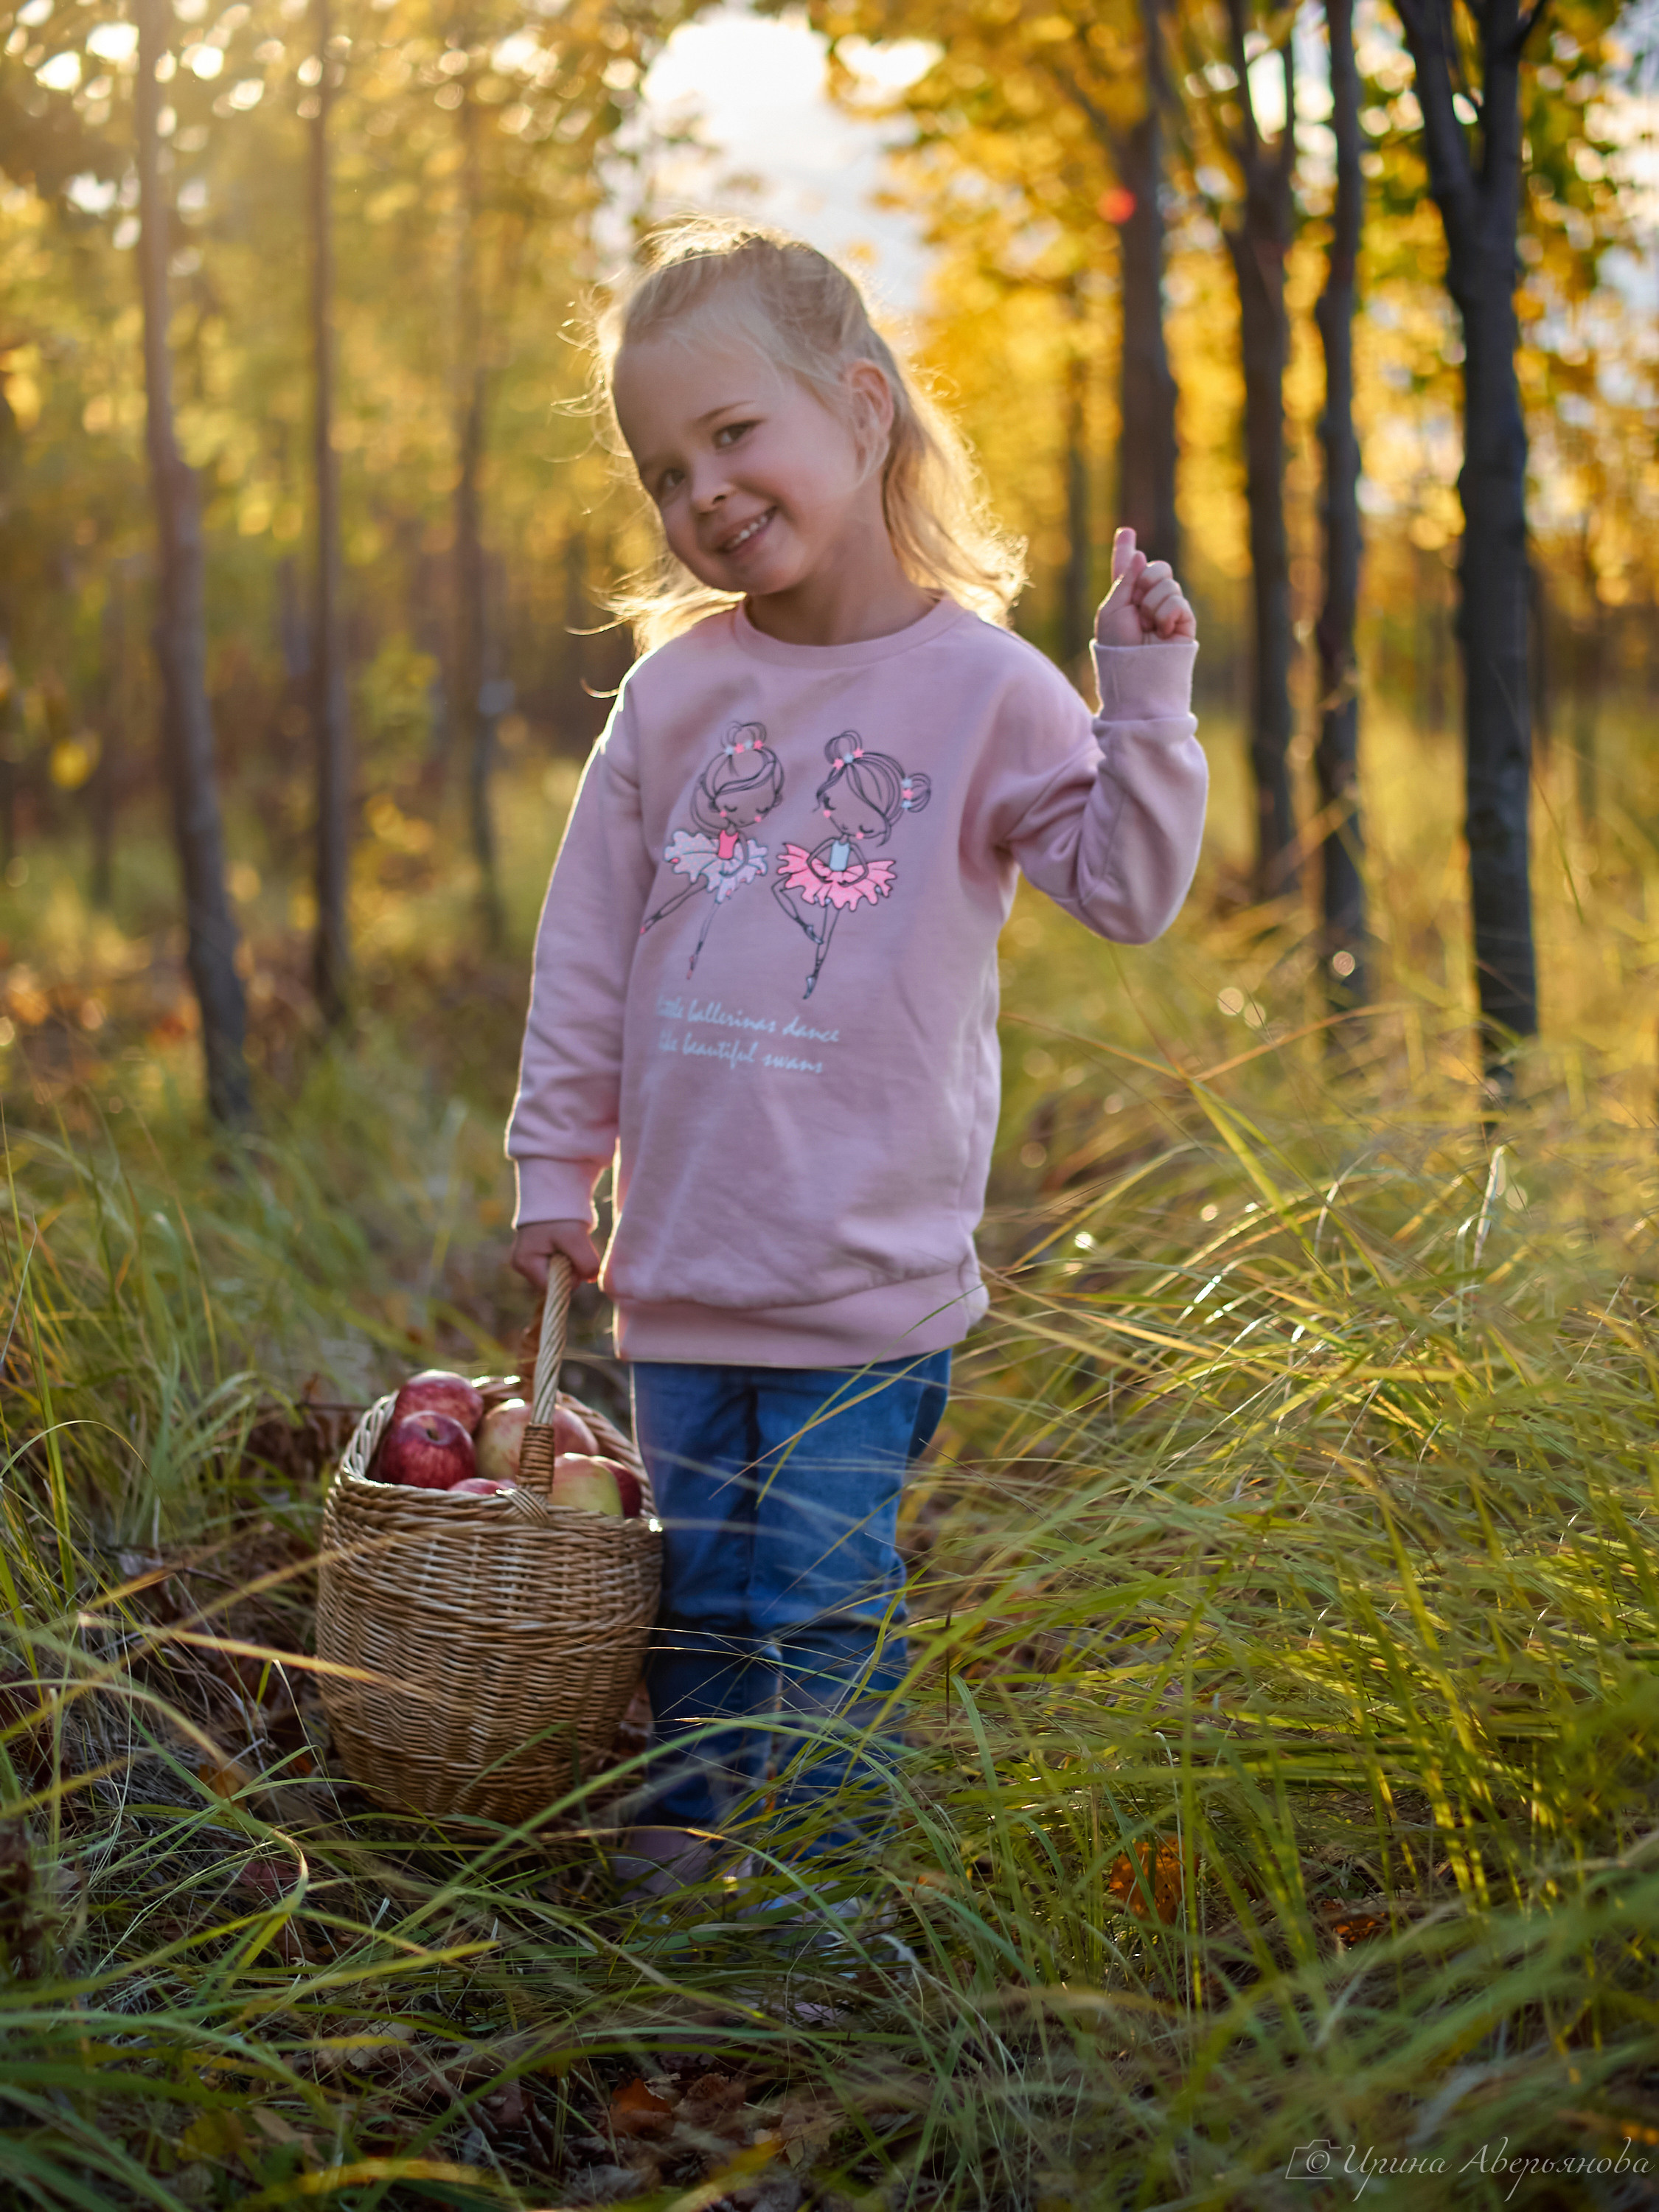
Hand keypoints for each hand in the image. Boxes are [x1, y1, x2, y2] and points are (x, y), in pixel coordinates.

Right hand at [510, 1218, 601, 1289]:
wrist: (556, 1192)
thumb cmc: (560, 1215)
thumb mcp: (575, 1238)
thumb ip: (586, 1263)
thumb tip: (591, 1278)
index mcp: (524, 1263)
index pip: (551, 1287)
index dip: (569, 1278)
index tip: (576, 1257)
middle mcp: (522, 1264)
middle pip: (554, 1281)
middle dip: (570, 1268)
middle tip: (573, 1246)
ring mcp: (529, 1259)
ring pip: (558, 1273)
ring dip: (570, 1260)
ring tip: (569, 1241)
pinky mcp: (538, 1253)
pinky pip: (558, 1263)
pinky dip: (568, 1254)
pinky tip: (566, 1241)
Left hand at [1095, 526, 1197, 646]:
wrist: (1137, 674)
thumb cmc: (1118, 648)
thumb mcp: (1112, 610)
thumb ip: (1124, 581)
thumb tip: (1142, 555)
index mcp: (1126, 598)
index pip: (1128, 569)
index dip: (1126, 550)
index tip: (1126, 531)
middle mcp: (1147, 601)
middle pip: (1156, 568)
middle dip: (1146, 579)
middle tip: (1138, 605)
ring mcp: (1168, 611)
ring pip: (1168, 583)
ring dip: (1153, 605)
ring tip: (1147, 628)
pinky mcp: (1184, 622)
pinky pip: (1178, 601)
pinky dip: (1166, 615)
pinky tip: (1161, 632)